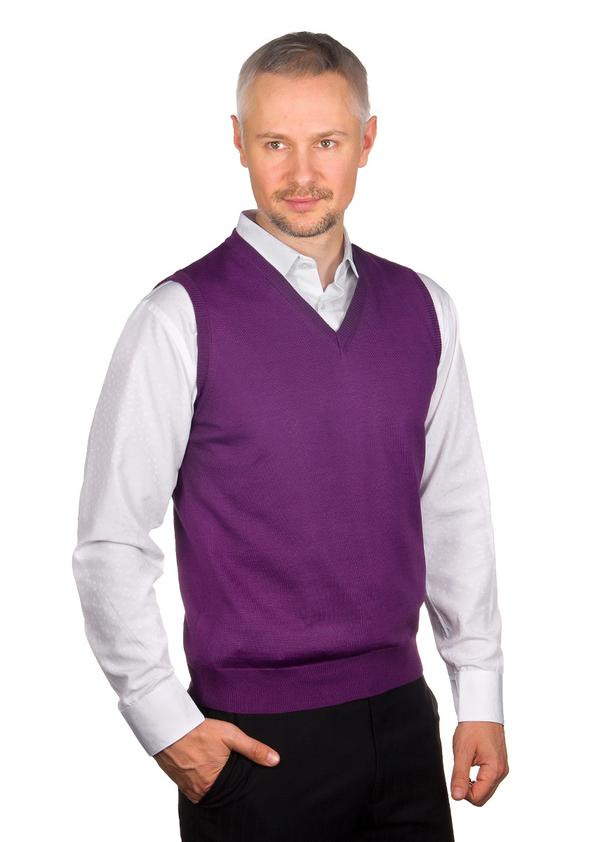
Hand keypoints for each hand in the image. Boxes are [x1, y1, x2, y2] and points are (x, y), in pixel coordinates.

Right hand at [153, 718, 280, 802]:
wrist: (170, 727)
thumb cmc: (201, 731)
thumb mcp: (231, 736)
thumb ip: (253, 749)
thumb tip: (275, 760)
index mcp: (213, 783)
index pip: (232, 791)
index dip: (237, 781)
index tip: (238, 771)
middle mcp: (199, 790)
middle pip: (219, 791)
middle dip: (224, 781)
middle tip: (225, 766)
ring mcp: (186, 787)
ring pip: (205, 789)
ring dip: (210, 780)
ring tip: (213, 764)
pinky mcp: (178, 781)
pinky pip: (193, 786)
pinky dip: (199, 778)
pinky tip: (202, 765)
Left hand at [450, 721, 508, 806]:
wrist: (481, 710)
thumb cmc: (473, 727)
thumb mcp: (462, 751)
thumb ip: (460, 776)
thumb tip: (457, 797)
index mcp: (495, 771)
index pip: (478, 798)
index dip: (463, 793)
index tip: (455, 777)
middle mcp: (502, 772)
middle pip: (483, 796)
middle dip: (468, 789)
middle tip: (458, 770)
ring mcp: (502, 768)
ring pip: (485, 788)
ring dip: (472, 782)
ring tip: (464, 764)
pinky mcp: (499, 764)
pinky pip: (487, 779)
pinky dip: (477, 777)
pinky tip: (469, 763)